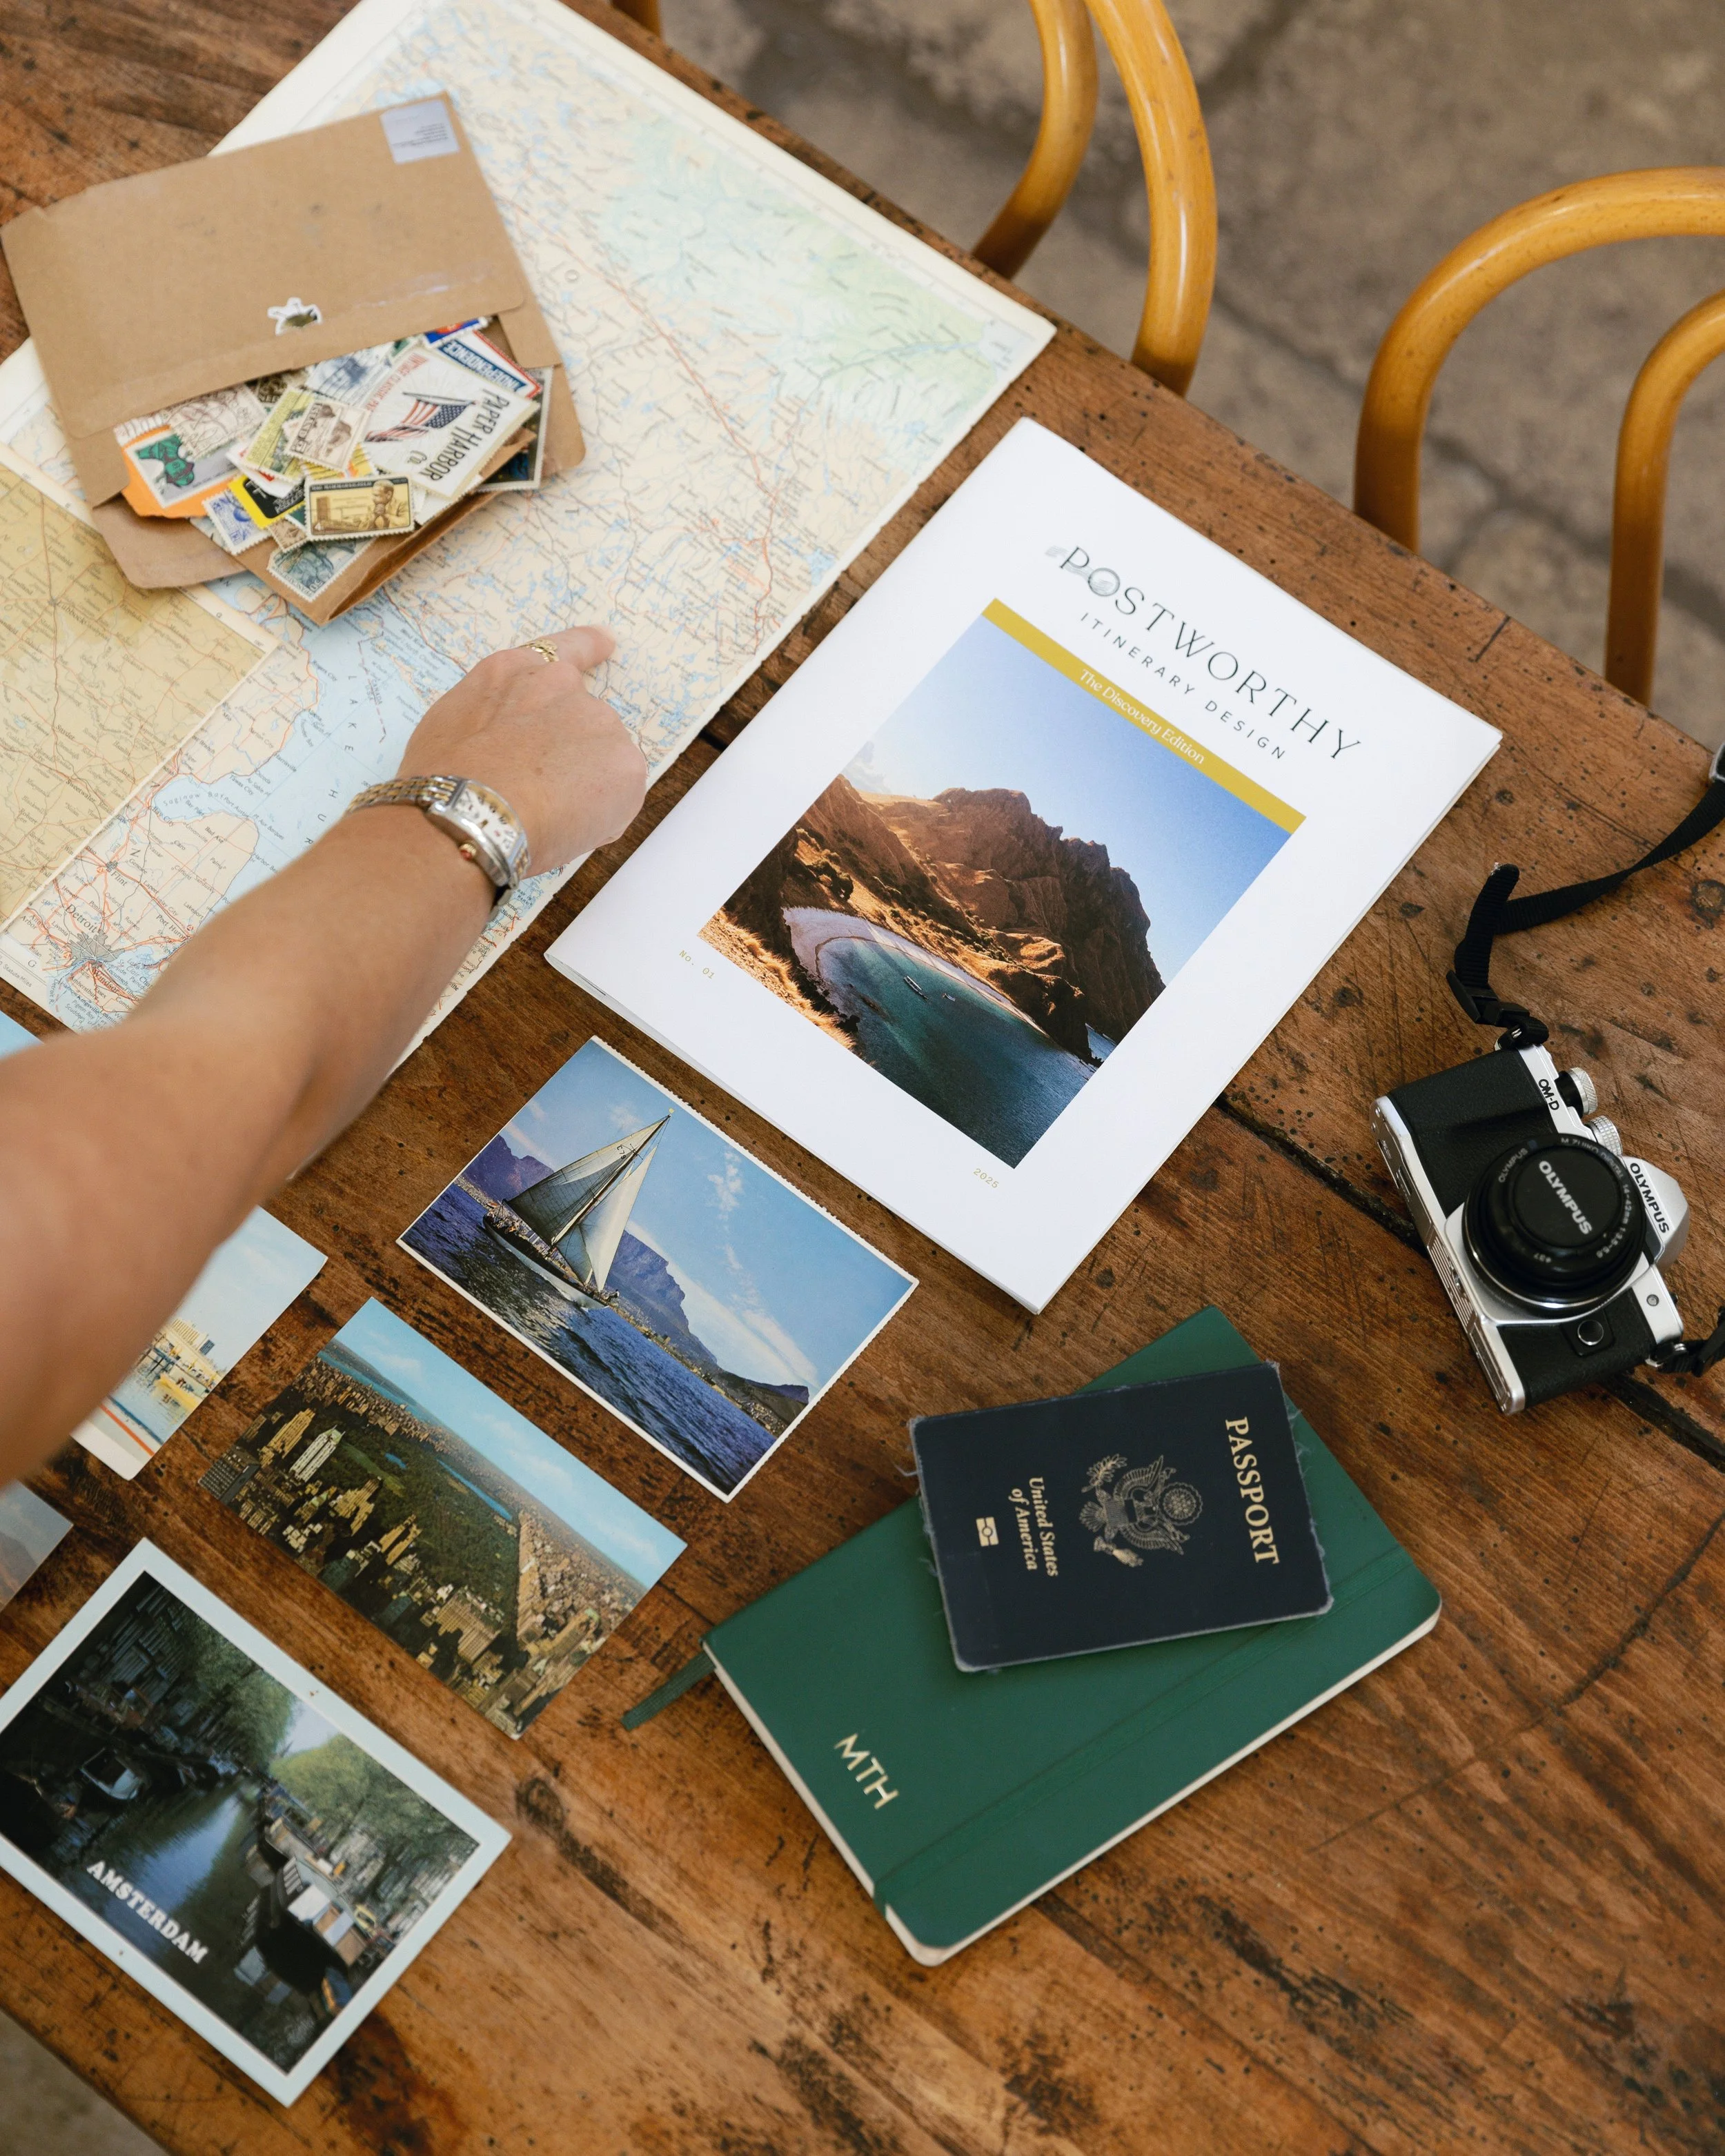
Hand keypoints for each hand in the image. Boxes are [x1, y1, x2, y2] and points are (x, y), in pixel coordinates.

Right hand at [396, 626, 646, 872]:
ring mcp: (597, 720)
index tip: (607, 641)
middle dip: (569, 755)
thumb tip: (507, 746)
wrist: (471, 814)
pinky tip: (565, 827)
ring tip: (544, 814)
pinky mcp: (625, 762)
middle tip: (539, 792)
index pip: (561, 649)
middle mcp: (561, 685)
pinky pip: (619, 799)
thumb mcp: (448, 728)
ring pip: (602, 763)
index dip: (587, 647)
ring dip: (585, 787)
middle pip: (582, 722)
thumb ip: (493, 721)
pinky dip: (600, 819)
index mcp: (513, 673)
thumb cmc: (445, 782)